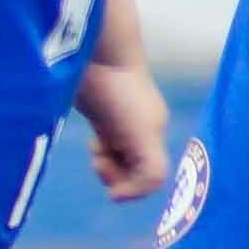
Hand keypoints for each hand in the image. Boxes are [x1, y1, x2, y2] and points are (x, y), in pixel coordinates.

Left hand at [74, 58, 172, 199]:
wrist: (95, 52)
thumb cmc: (119, 95)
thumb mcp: (142, 136)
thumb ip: (150, 171)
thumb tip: (119, 197)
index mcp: (154, 133)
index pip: (151, 178)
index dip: (131, 187)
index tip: (111, 185)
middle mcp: (142, 128)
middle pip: (132, 169)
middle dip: (115, 173)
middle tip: (99, 160)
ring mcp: (122, 119)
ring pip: (117, 156)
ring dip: (105, 162)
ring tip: (96, 148)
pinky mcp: (101, 110)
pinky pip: (105, 141)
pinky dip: (99, 149)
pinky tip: (94, 141)